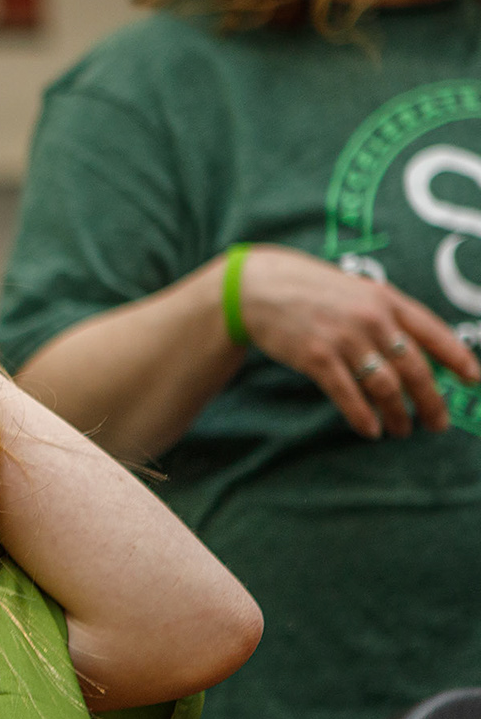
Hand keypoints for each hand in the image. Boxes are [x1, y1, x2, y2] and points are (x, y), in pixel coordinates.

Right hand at [240, 245, 480, 437]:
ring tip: (402, 430)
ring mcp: (343, 339)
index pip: (433, 333)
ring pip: (385, 386)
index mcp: (387, 301)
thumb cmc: (311, 292)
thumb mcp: (357, 292)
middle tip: (437, 424)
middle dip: (431, 402)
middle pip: (414, 368)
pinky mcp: (315, 357)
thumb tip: (417, 354)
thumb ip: (387, 317)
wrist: (259, 288)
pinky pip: (347, 394)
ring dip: (399, 414)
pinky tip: (371, 430)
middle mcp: (371, 319)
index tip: (472, 380)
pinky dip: (363, 416)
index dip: (457, 359)